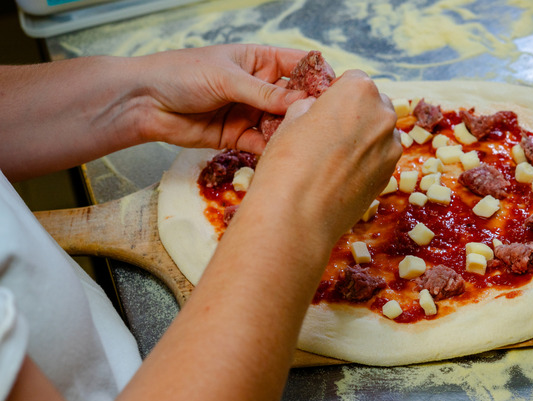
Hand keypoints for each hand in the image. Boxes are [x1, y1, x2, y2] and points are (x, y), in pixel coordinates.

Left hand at [135, 44, 311, 153]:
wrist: (144, 102)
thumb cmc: (181, 74)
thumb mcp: (227, 78)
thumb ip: (265, 93)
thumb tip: (302, 100)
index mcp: (258, 60)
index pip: (298, 65)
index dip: (317, 75)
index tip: (333, 90)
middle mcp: (259, 86)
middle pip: (294, 97)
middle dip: (309, 108)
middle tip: (324, 121)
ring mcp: (250, 112)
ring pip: (281, 123)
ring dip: (292, 131)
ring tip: (306, 140)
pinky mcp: (238, 136)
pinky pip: (263, 144)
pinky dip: (273, 149)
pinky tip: (283, 153)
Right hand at [242, 70, 401, 245]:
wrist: (298, 216)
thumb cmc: (288, 163)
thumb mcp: (290, 121)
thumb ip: (310, 107)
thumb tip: (315, 109)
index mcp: (359, 91)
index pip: (353, 80)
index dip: (336, 94)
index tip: (322, 109)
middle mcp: (383, 115)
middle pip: (372, 105)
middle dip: (354, 114)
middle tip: (327, 134)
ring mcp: (391, 147)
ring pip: (378, 133)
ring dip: (362, 138)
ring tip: (333, 158)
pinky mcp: (389, 175)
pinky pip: (379, 158)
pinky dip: (365, 161)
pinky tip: (341, 175)